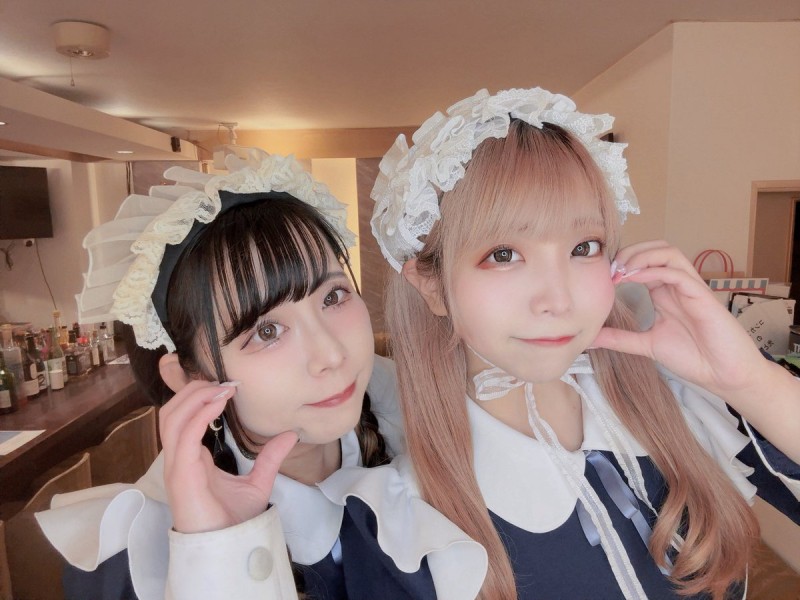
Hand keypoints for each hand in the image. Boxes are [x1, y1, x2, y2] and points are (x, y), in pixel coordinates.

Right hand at [159, 380, 297, 533]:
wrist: (228, 547)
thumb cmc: (234, 520)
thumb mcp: (257, 482)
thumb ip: (270, 457)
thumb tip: (290, 434)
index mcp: (191, 457)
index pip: (182, 417)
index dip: (199, 395)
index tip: (228, 384)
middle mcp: (179, 458)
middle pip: (172, 411)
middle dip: (194, 389)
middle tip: (224, 381)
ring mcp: (177, 465)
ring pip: (171, 417)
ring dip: (195, 396)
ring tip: (222, 387)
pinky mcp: (181, 473)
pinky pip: (184, 435)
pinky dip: (199, 413)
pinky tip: (219, 402)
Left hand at [593, 240, 799, 462]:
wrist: (725, 376)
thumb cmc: (694, 358)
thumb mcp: (647, 345)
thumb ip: (619, 339)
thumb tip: (589, 338)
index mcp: (665, 293)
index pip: (644, 262)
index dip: (622, 262)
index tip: (601, 277)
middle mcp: (678, 285)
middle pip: (656, 249)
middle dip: (630, 252)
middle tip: (609, 269)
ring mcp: (691, 288)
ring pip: (669, 253)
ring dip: (641, 256)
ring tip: (620, 271)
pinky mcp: (702, 297)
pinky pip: (677, 273)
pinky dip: (653, 270)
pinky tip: (633, 279)